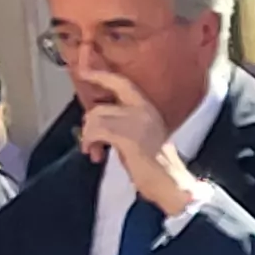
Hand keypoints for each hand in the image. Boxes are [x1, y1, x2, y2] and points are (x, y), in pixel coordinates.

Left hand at [73, 66, 201, 216]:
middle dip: (89, 125)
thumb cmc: (155, 165)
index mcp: (147, 108)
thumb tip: (95, 118)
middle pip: (100, 107)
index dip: (100, 76)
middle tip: (90, 142)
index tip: (83, 71)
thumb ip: (123, 120)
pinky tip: (96, 154)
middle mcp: (143, 110)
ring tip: (95, 151)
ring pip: (95, 118)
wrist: (171, 183)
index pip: (121, 83)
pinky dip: (90, 142)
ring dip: (88, 137)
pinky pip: (97, 131)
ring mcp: (137, 122)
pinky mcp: (128, 136)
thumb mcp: (140, 134)